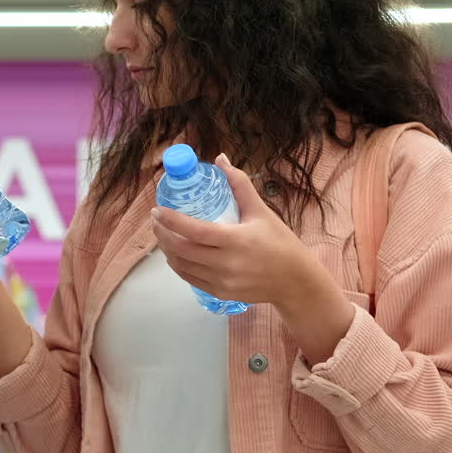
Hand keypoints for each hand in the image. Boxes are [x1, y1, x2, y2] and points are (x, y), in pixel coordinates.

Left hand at [151, 154, 325, 310]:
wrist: (294, 281)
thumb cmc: (279, 242)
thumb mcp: (261, 211)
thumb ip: (239, 184)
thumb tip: (220, 159)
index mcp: (235, 240)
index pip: (194, 230)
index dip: (171, 220)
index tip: (157, 210)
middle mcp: (225, 264)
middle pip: (181, 249)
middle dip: (163, 233)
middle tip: (156, 220)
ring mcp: (221, 282)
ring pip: (182, 266)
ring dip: (167, 249)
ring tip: (163, 234)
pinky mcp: (220, 293)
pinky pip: (190, 279)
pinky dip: (178, 265)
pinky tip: (175, 254)